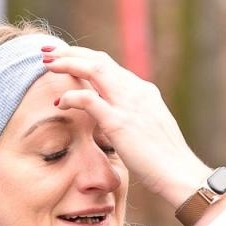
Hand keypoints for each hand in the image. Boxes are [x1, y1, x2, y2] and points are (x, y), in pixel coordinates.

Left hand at [40, 44, 209, 207]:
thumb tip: (114, 119)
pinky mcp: (119, 122)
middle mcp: (136, 91)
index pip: (109, 65)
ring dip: (67, 63)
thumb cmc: (165, 160)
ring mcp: (129, 104)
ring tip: (46, 63)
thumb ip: (132, 118)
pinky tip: (59, 102)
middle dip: (71, 52)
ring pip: (93, 69)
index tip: (65, 57)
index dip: (84, 58)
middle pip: (99, 59)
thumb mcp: (149, 129)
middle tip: (47, 52)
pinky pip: (89, 100)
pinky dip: (71, 96)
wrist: (179, 174)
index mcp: (143, 91)